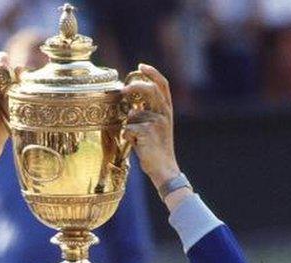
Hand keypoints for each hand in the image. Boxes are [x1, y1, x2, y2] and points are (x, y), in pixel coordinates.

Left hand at [122, 64, 181, 188]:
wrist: (164, 169)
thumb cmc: (156, 149)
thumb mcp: (156, 127)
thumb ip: (147, 113)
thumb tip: (130, 105)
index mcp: (167, 111)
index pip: (163, 85)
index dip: (152, 73)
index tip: (140, 65)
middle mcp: (165, 114)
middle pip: (150, 89)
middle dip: (135, 86)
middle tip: (123, 90)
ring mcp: (158, 122)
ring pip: (133, 114)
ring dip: (129, 126)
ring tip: (136, 139)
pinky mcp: (148, 132)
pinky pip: (128, 128)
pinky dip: (127, 137)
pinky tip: (136, 145)